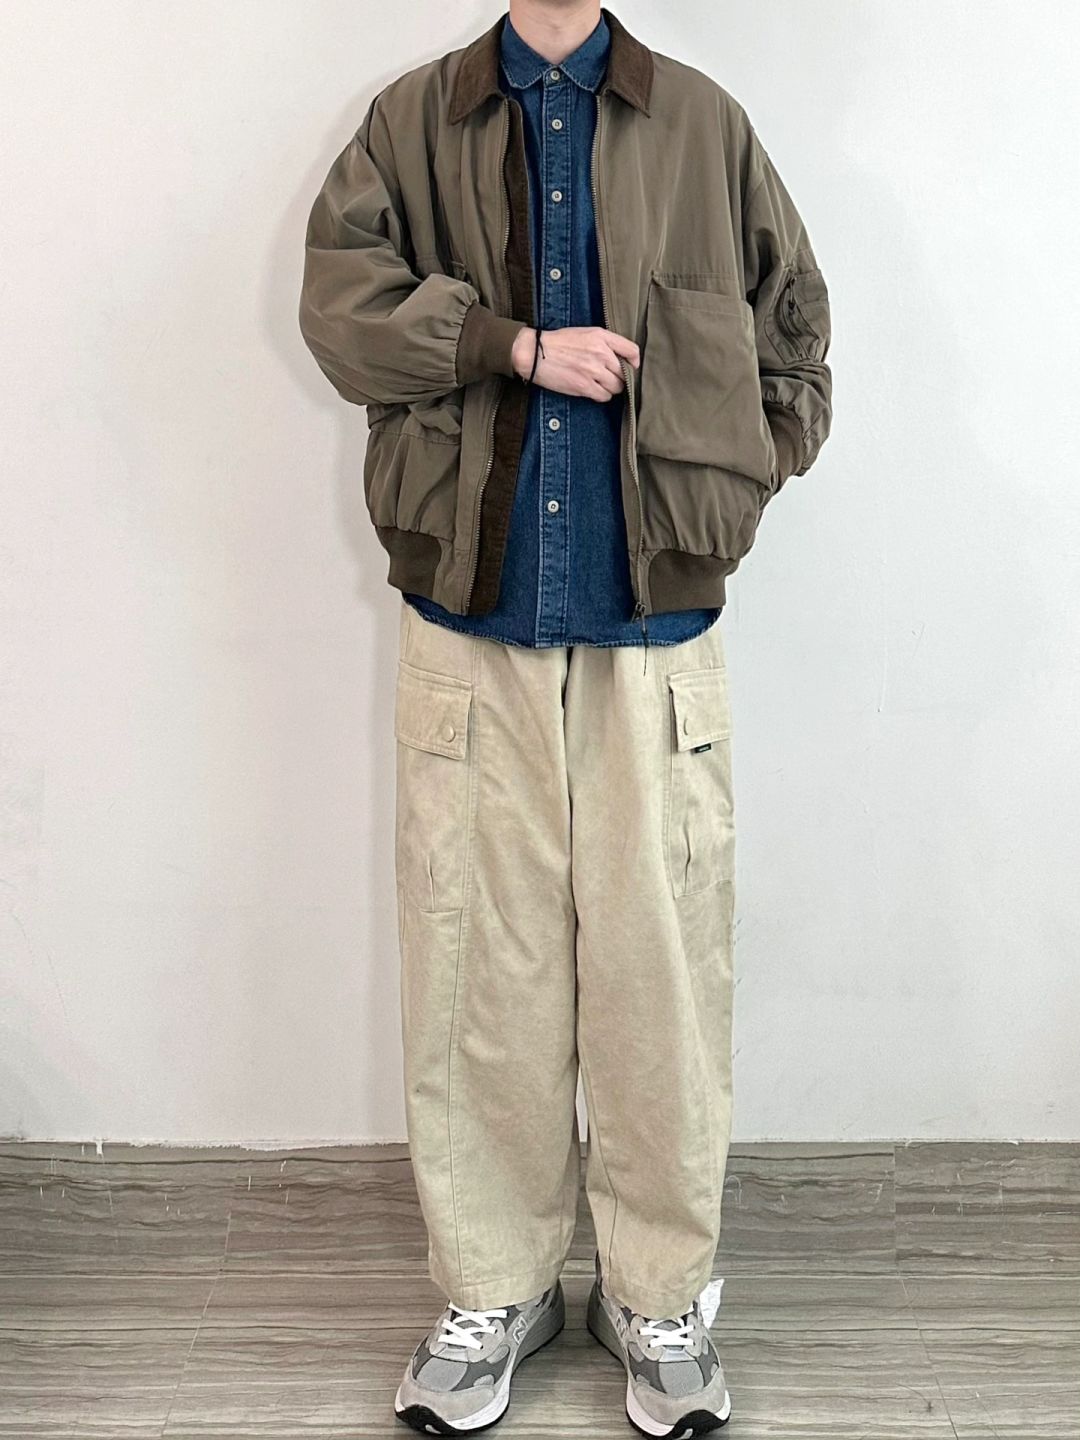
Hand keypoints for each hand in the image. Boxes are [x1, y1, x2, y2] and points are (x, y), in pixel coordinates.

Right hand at [511, 325, 639, 398]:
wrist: (534, 353)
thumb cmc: (558, 343)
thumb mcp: (584, 333)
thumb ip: (604, 342)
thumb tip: (622, 358)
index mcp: (601, 337)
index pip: (632, 350)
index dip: (634, 362)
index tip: (632, 367)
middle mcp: (600, 353)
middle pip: (625, 373)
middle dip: (620, 377)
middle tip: (610, 377)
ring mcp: (593, 371)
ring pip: (617, 387)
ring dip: (611, 388)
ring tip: (599, 384)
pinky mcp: (584, 386)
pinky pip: (604, 396)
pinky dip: (601, 395)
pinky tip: (592, 390)